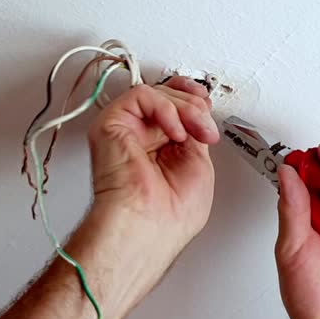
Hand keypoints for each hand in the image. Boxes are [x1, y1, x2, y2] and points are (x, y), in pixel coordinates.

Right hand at [82, 77, 218, 279]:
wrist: (150, 227)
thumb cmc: (170, 214)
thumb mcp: (199, 163)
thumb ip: (196, 132)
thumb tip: (201, 110)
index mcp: (161, 146)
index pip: (173, 105)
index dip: (192, 97)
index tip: (209, 107)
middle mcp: (142, 136)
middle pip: (167, 93)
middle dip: (194, 104)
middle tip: (205, 127)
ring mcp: (126, 130)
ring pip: (156, 91)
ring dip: (184, 107)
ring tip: (193, 131)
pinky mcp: (111, 124)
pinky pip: (140, 95)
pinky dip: (165, 107)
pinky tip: (174, 131)